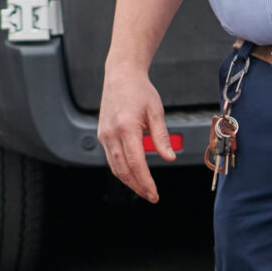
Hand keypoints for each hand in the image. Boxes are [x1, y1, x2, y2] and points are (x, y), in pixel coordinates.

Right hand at [99, 67, 175, 202]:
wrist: (121, 75)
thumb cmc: (140, 90)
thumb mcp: (156, 111)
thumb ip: (162, 137)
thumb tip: (169, 158)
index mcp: (126, 127)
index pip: (136, 163)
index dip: (145, 181)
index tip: (154, 193)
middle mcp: (111, 133)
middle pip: (123, 170)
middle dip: (137, 186)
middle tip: (151, 196)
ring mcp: (104, 134)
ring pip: (115, 167)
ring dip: (129, 181)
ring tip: (143, 189)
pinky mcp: (102, 134)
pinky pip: (111, 158)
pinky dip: (122, 170)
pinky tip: (133, 174)